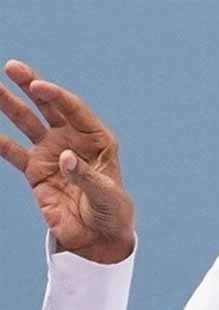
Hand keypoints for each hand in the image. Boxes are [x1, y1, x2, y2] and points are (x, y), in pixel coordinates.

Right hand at [0, 60, 133, 263]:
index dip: (56, 96)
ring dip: (10, 105)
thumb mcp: (107, 196)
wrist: (99, 238)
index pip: (75, 110)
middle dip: (32, 86)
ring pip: (28, 123)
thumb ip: (86, 176)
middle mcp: (73, 140)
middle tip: (13, 67)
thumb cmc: (112, 213)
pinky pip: (13, 153)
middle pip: (50, 107)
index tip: (38, 86)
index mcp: (97, 140)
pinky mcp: (36, 171)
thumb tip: (65, 157)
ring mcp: (52, 153)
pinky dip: (0, 142)